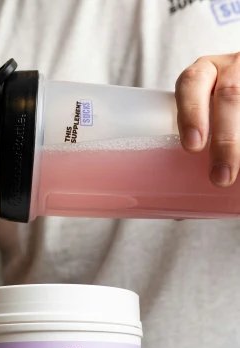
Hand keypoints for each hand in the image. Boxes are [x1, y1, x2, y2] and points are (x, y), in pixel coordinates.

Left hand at [176, 53, 239, 186]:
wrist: (237, 101)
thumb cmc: (216, 116)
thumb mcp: (205, 117)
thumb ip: (196, 146)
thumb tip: (179, 212)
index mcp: (204, 73)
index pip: (192, 83)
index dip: (191, 113)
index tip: (192, 147)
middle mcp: (232, 68)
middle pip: (230, 97)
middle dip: (225, 140)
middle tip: (220, 178)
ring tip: (237, 178)